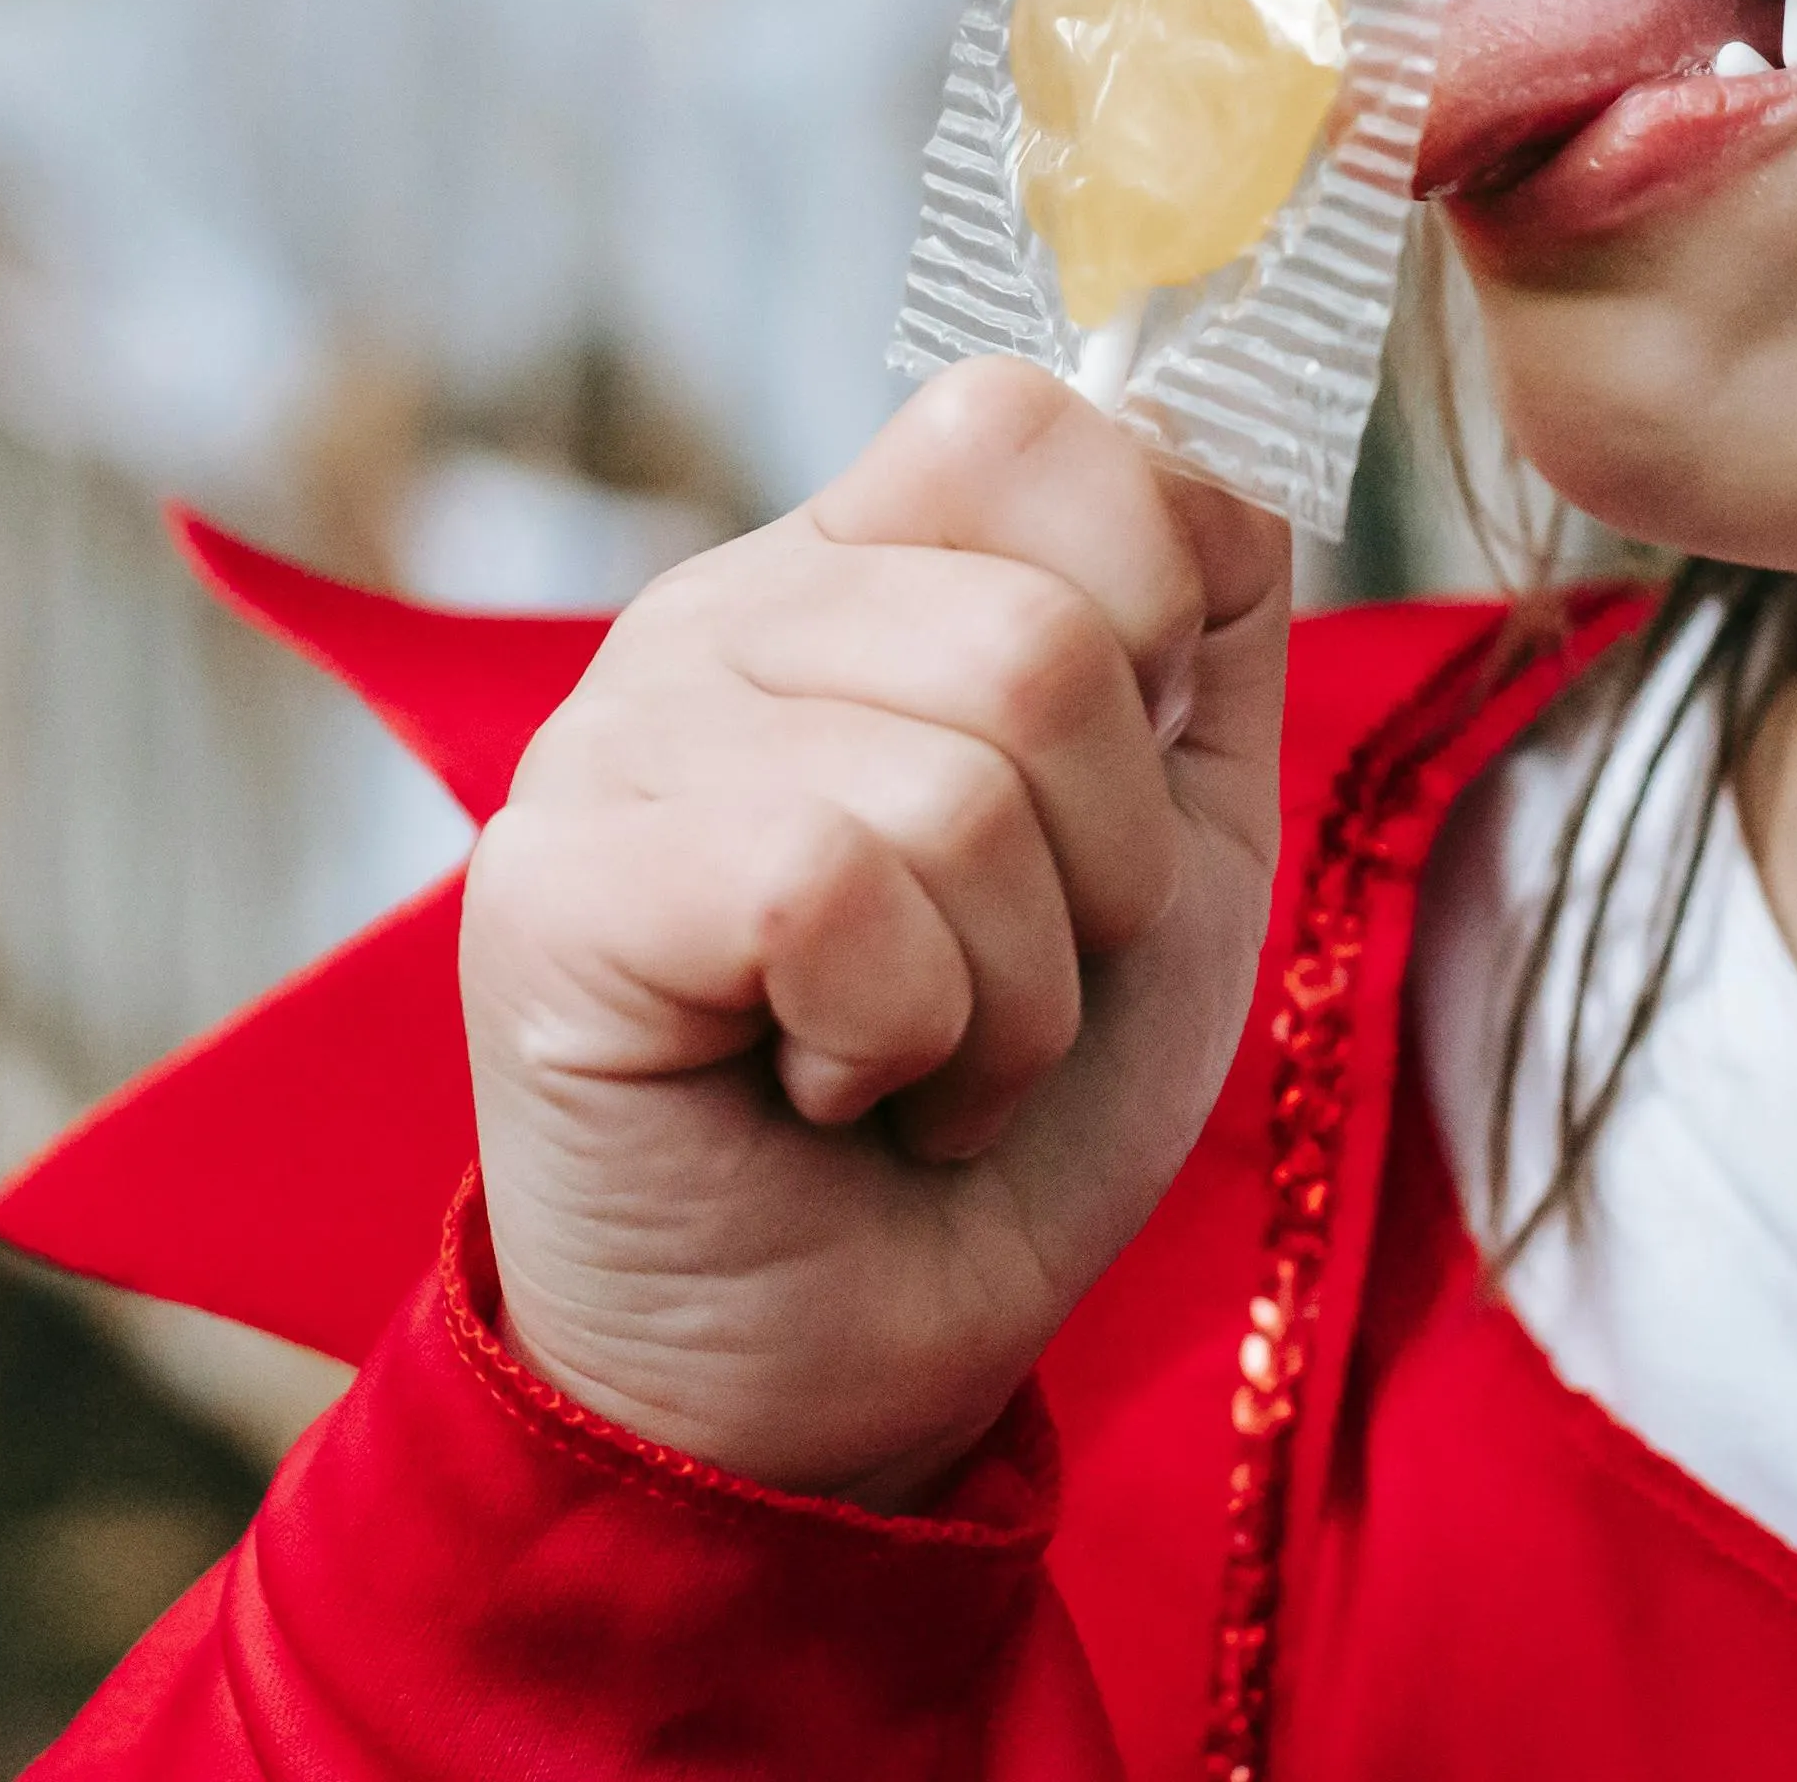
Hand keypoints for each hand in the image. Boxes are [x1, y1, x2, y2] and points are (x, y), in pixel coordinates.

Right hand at [456, 357, 1293, 1503]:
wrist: (852, 1379)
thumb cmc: (1002, 1122)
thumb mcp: (1170, 851)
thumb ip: (1205, 632)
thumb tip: (1238, 453)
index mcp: (852, 576)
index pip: (1024, 417)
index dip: (1152, 589)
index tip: (1124, 778)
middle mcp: (716, 619)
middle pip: (1047, 631)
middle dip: (1106, 874)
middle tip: (1005, 991)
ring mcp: (614, 741)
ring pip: (961, 780)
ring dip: (1009, 993)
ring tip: (917, 1063)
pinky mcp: (558, 886)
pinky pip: (839, 889)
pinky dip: (902, 1041)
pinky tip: (830, 1093)